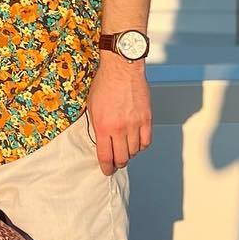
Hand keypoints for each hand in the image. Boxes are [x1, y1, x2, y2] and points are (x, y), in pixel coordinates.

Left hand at [86, 56, 151, 172]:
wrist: (122, 69)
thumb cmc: (105, 84)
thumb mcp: (92, 107)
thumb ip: (97, 126)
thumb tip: (101, 141)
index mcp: (103, 126)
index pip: (105, 156)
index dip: (106, 167)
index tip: (107, 170)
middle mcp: (119, 128)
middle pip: (122, 158)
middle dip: (118, 163)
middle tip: (117, 162)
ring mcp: (134, 124)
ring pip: (135, 151)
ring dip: (130, 153)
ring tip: (126, 148)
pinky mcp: (146, 119)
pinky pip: (146, 141)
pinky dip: (142, 145)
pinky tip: (137, 142)